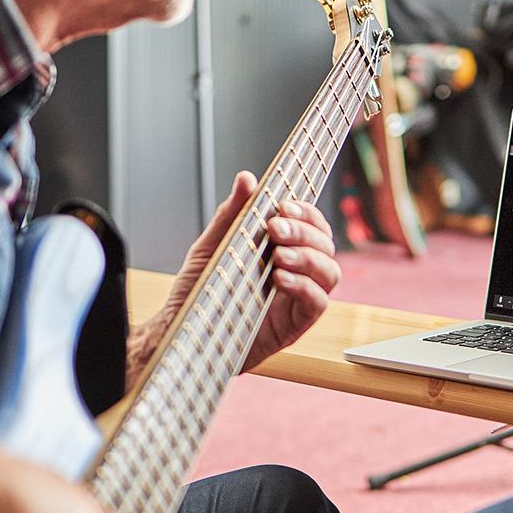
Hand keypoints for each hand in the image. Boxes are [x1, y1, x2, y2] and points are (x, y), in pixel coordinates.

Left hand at [142, 172, 339, 376]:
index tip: (284, 206)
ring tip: (278, 256)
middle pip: (325, 244)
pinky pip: (318, 303)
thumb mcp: (211, 248)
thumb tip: (247, 179)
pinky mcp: (295, 325)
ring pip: (330, 271)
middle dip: (304, 232)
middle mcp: (294, 271)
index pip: (311, 224)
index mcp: (279, 250)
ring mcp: (297, 299)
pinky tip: (280, 280)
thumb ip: (232, 215)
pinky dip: (304, 287)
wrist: (183, 333)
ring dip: (308, 257)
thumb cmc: (199, 292)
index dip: (305, 212)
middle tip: (275, 229)